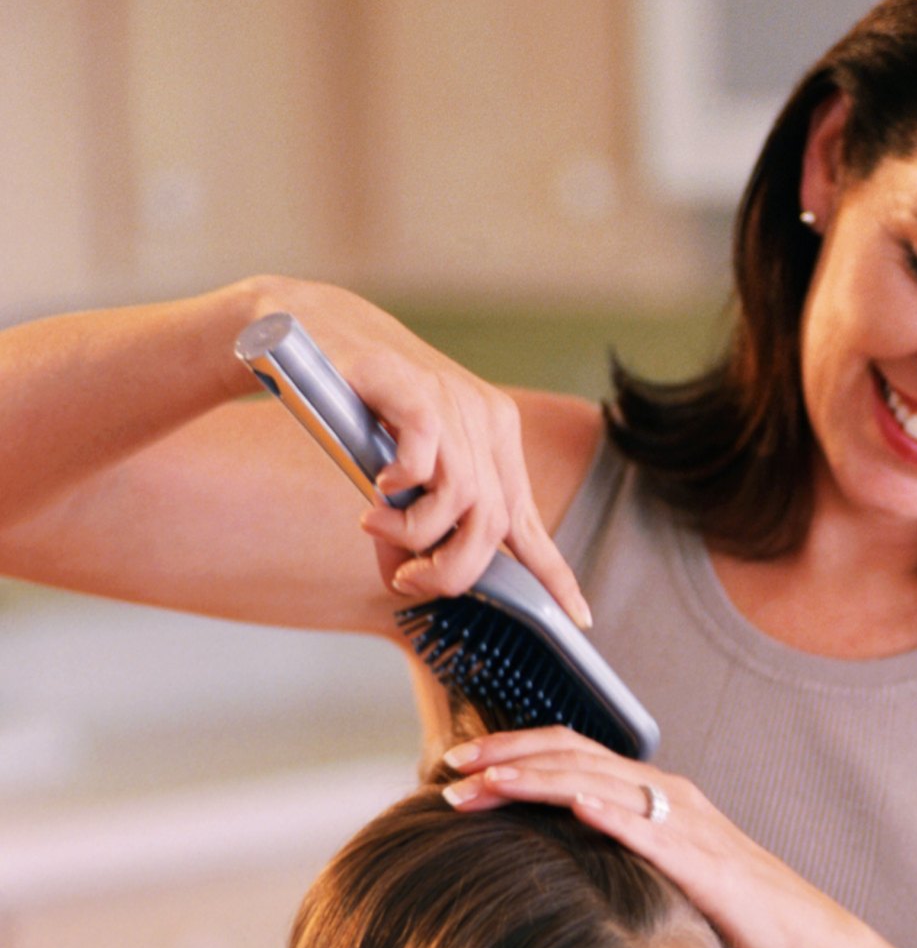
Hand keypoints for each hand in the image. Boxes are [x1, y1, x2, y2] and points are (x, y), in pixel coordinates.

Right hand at [245, 278, 591, 626]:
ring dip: (415, 532)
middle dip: (451, 570)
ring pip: (464, 497)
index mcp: (494, 443)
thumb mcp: (395, 473)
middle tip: (406, 579)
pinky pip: (427, 451)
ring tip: (375, 522)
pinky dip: (403, 482)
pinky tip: (379, 482)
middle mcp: (485, 421)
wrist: (309, 328)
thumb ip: (413, 523)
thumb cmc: (354, 405)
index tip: (577, 619)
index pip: (529, 520)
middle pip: (495, 523)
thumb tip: (410, 580)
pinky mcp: (413, 386)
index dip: (554, 573)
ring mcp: (453, 400)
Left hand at [441, 728, 849, 947]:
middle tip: (449, 768)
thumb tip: (559, 865)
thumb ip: (617, 855)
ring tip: (482, 785)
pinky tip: (567, 805)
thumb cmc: (730, 910)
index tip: (461, 764)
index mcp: (654, 793)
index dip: (515, 750)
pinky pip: (644, 826)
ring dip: (534, 779)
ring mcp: (683, 821)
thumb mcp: (661, 873)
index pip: (573, 753)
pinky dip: (603, 810)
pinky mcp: (698, 858)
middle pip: (573, 754)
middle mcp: (666, 793)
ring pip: (597, 781)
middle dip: (506, 757)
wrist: (800, 933)